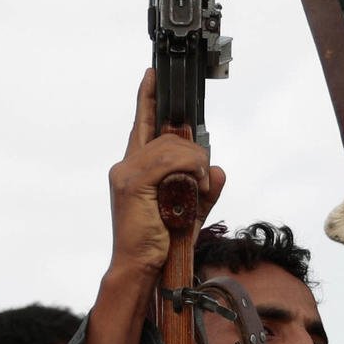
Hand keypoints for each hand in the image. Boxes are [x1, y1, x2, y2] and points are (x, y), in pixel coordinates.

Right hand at [105, 72, 221, 279]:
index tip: (152, 75)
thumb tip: (218, 169)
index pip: (141, 125)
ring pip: (170, 147)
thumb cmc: (161, 241)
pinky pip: (169, 160)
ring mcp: (126, 173)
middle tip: (202, 178)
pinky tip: (195, 185)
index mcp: (133, 168)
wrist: (141, 268)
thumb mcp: (191, 210)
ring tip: (198, 187)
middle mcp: (125, 165)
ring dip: (194, 163)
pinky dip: (189, 169)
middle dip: (192, 152)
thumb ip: (206, 188)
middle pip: (166, 136)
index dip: (147, 99)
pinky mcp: (133, 183)